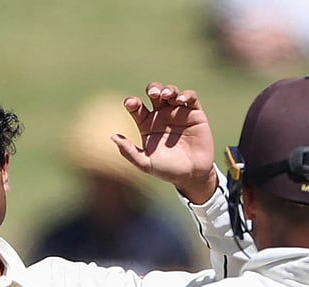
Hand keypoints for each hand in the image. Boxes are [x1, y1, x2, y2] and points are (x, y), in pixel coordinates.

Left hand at [114, 83, 217, 203]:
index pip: (137, 106)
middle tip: (153, 94)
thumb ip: (129, 152)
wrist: (192, 176)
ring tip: (165, 95)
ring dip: (168, 89)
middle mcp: (162, 115)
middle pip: (154, 92)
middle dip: (152, 88)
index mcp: (147, 124)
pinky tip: (180, 101)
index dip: (132, 102)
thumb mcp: (146, 163)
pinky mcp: (196, 114)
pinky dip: (185, 95)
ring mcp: (179, 113)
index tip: (131, 104)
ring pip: (171, 91)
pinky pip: (191, 97)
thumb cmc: (167, 170)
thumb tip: (112, 137)